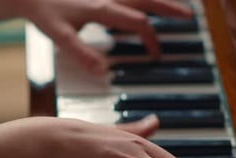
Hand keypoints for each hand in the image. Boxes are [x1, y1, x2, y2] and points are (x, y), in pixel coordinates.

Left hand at [23, 0, 192, 73]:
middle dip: (170, 8)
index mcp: (103, 9)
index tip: (156, 55)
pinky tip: (150, 4)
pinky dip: (144, 0)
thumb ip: (81, 53)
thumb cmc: (46, 12)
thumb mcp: (60, 36)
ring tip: (179, 7)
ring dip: (160, 0)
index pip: (138, 23)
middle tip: (189, 16)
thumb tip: (103, 72)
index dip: (151, 39)